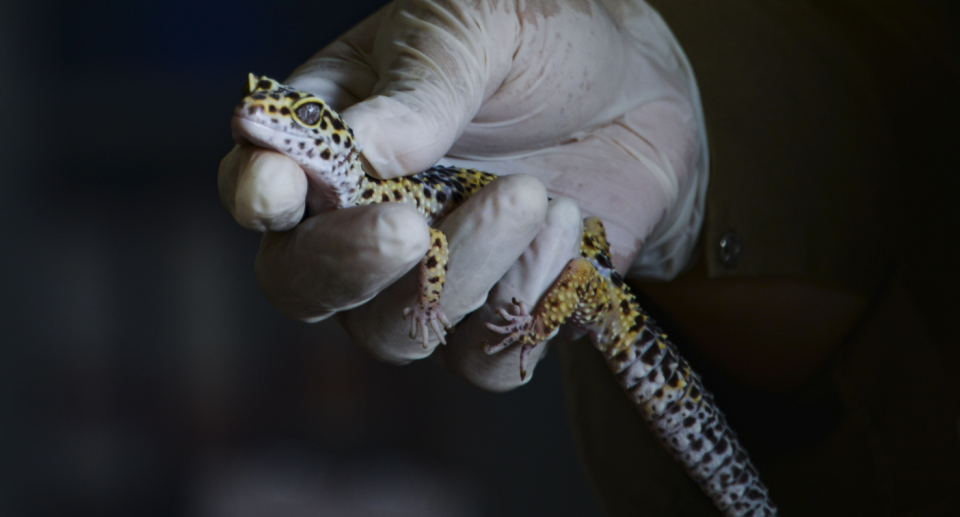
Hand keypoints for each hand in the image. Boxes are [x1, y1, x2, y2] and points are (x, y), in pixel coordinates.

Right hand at [218, 0, 705, 390]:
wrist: (640, 85)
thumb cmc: (541, 37)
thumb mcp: (480, 27)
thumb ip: (423, 85)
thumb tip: (362, 147)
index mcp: (334, 137)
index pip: (259, 186)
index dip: (256, 198)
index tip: (284, 187)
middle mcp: (364, 220)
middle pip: (302, 285)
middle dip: (346, 266)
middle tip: (406, 227)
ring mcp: (428, 277)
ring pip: (394, 332)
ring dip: (462, 274)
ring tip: (529, 194)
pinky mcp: (496, 315)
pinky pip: (481, 361)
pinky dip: (521, 308)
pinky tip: (561, 231)